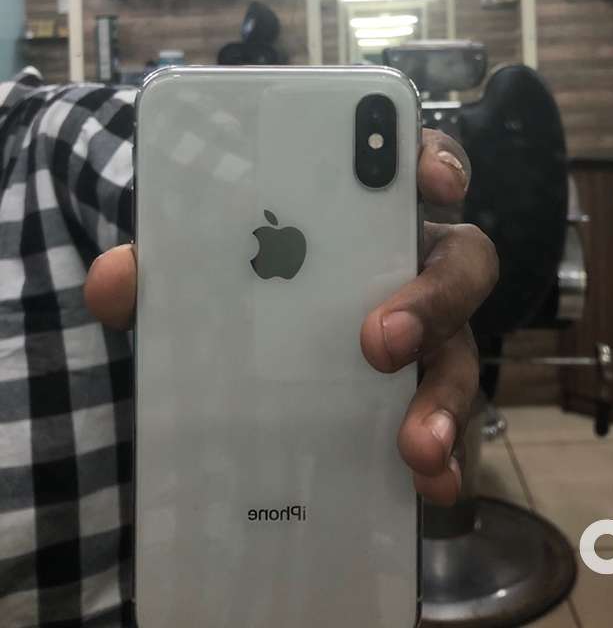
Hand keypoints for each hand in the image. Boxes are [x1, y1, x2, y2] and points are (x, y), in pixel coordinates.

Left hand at [85, 129, 498, 506]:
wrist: (241, 368)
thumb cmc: (238, 289)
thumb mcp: (198, 274)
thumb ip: (162, 268)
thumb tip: (117, 280)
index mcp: (365, 213)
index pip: (417, 164)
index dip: (436, 161)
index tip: (432, 180)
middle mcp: (408, 266)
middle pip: (461, 261)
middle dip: (432, 297)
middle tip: (379, 340)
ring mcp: (425, 337)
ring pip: (461, 353)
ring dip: (443, 399)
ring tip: (413, 445)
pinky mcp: (418, 399)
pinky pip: (446, 424)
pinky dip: (442, 456)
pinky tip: (426, 484)